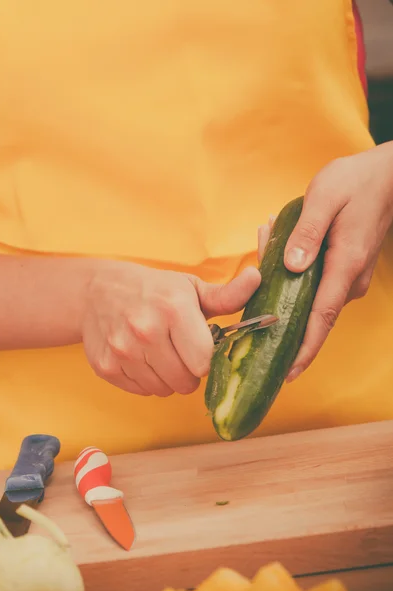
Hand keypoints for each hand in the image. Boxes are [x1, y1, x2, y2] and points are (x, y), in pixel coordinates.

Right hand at [81, 260, 260, 395]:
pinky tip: (141, 358)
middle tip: (180, 351)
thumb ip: (227, 294)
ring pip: (163, 390)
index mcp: (173, 309)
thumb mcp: (189, 287)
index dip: (207, 359)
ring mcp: (122, 351)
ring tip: (160, 353)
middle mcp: (145, 330)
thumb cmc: (152, 289)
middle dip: (188, 372)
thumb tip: (257, 279)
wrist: (96, 291)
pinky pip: (140, 391)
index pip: (204, 362)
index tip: (200, 348)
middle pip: (184, 382)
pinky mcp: (106, 367)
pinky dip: (145, 380)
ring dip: (167, 377)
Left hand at [274, 142, 392, 381]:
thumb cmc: (357, 182)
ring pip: (307, 294)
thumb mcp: (325, 198)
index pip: (321, 319)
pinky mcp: (342, 270)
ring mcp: (347, 277)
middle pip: (308, 311)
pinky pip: (312, 281)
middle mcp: (348, 280)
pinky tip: (277, 239)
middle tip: (254, 285)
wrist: (387, 176)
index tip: (287, 373)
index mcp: (344, 266)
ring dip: (280, 279)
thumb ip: (306, 233)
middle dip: (277, 309)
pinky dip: (291, 268)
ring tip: (266, 236)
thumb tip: (290, 266)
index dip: (303, 349)